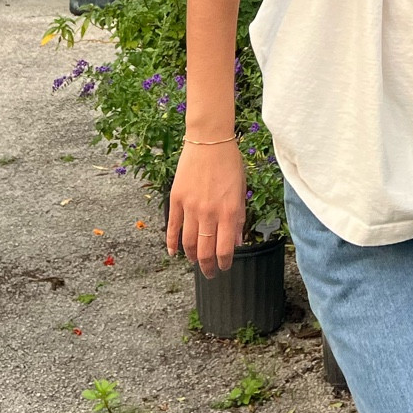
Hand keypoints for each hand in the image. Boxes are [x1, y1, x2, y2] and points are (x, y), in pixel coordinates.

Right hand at [166, 139, 246, 276]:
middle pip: (206, 251)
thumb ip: (238, 218)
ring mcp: (191, 207)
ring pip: (188, 243)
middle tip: (209, 272)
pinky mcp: (176, 200)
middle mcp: (210, 213)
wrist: (209, 140)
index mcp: (229, 211)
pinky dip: (171, 243)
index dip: (224, 263)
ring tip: (195, 261)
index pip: (225, 249)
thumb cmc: (229, 163)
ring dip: (192, 256)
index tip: (224, 267)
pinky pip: (173, 227)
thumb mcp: (241, 191)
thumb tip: (236, 241)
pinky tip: (173, 252)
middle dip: (208, 266)